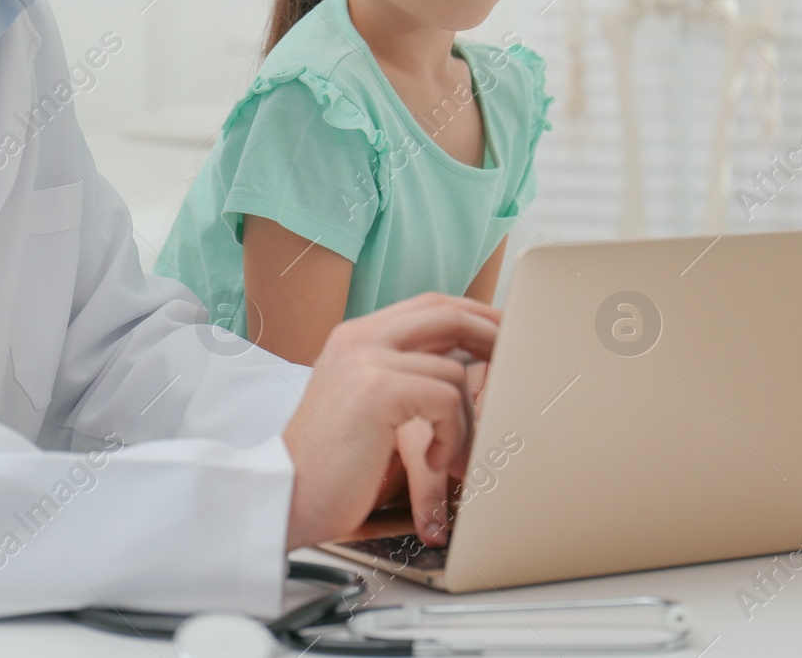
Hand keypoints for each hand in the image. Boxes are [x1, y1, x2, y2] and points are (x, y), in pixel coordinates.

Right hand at [282, 294, 498, 551]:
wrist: (284, 496)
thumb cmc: (328, 464)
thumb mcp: (363, 403)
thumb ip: (401, 374)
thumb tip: (461, 365)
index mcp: (355, 336)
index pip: (429, 304)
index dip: (474, 315)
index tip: (504, 335)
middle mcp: (360, 338)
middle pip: (447, 313)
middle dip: (492, 337)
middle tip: (517, 366)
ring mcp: (367, 359)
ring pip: (454, 371)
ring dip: (468, 421)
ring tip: (452, 456)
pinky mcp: (378, 389)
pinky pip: (447, 399)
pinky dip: (452, 437)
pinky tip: (434, 464)